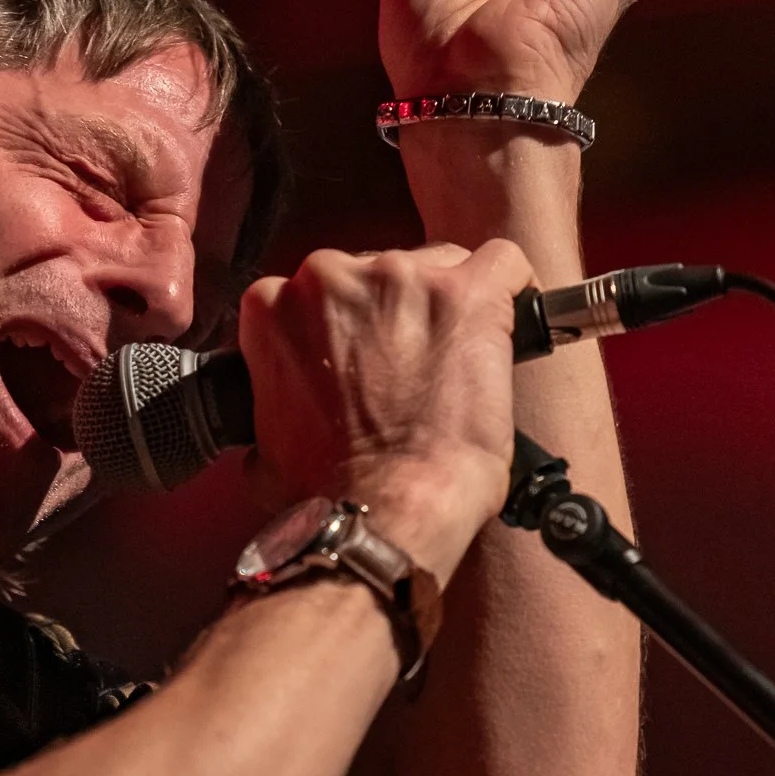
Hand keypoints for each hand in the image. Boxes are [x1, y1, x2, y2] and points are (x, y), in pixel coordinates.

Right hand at [237, 238, 527, 577]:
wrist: (387, 512)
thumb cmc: (328, 493)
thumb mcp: (264, 451)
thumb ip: (269, 413)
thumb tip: (267, 442)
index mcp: (273, 307)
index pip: (316, 291)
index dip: (347, 327)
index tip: (365, 358)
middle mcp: (329, 276)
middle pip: (376, 272)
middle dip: (393, 314)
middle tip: (411, 369)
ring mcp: (399, 277)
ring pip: (436, 266)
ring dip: (445, 309)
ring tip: (455, 366)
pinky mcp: (465, 293)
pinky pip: (502, 263)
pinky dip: (510, 289)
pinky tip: (509, 321)